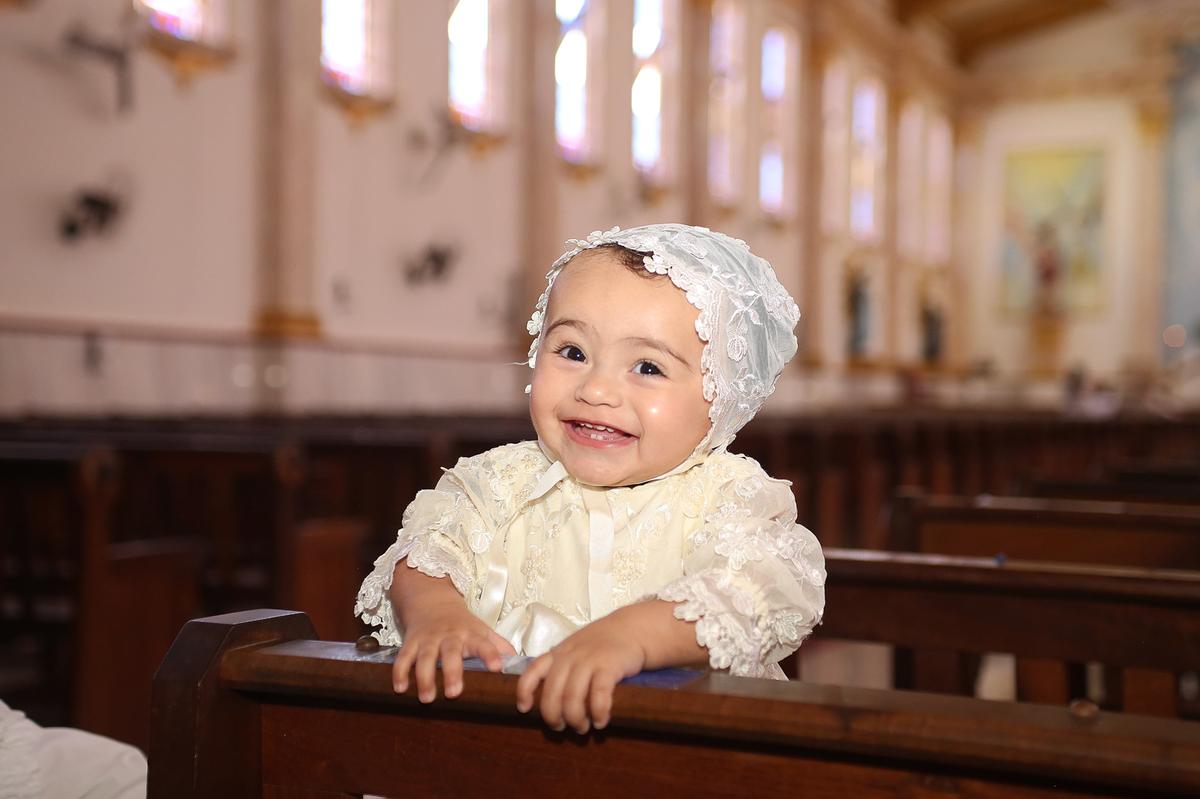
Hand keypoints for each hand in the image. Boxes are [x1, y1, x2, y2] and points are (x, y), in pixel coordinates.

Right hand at [392, 595, 515, 702]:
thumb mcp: (482, 630)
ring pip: (425, 657)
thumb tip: (520, 663)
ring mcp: (428, 639)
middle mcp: (449, 636)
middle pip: (451, 652)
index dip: (491, 654)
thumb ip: (499, 646)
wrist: (431, 599)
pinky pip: (403, 657)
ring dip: (425, 677)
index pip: (483, 644)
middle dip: (452, 672)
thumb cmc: (461, 623)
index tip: (497, 668)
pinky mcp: (411, 642)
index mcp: (470, 635)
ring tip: (427, 697)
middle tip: (454, 693)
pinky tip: (400, 688)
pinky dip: (400, 672)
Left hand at [514, 612, 647, 733]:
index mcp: (558, 653)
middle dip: (553, 716)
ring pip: (572, 697)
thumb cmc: (601, 645)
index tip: (524, 709)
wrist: (632, 628)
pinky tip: (601, 720)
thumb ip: (561, 667)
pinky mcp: (609, 666)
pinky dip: (598, 712)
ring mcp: (589, 660)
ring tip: (583, 727)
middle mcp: (570, 656)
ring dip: (575, 718)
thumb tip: (548, 699)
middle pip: (552, 692)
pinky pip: (598, 694)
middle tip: (561, 727)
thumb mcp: (575, 649)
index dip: (525, 692)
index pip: (532, 671)